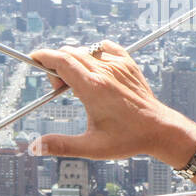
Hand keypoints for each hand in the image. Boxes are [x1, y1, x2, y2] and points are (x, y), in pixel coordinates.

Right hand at [26, 40, 195, 165]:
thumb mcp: (92, 147)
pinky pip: (107, 48)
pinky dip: (96, 52)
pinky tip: (97, 68)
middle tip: (60, 87)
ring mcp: (120, 66)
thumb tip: (34, 147)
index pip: (61, 60)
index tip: (34, 59)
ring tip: (79, 85)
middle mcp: (106, 72)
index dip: (44, 57)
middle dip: (57, 64)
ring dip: (75, 61)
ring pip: (87, 51)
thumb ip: (62, 146)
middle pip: (70, 53)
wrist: (161, 130)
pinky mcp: (130, 66)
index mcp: (93, 88)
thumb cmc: (129, 139)